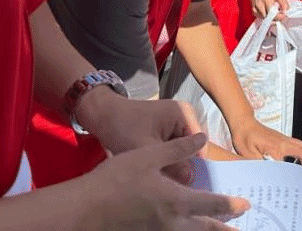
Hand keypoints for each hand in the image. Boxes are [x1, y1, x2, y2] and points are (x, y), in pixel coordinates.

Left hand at [78, 92, 203, 181]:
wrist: (102, 116)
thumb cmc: (123, 128)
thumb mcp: (146, 148)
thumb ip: (171, 164)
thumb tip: (191, 180)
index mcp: (184, 114)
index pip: (200, 144)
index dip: (196, 166)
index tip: (187, 186)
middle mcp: (183, 116)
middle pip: (191, 148)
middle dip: (182, 166)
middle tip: (171, 185)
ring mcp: (174, 122)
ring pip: (181, 150)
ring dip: (173, 164)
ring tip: (162, 180)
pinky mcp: (164, 130)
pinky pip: (172, 148)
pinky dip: (165, 160)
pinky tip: (156, 172)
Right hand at [80, 132, 248, 230]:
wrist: (84, 209)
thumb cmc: (115, 179)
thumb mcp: (148, 155)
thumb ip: (178, 149)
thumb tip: (202, 139)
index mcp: (175, 201)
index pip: (212, 205)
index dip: (231, 205)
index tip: (245, 205)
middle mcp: (171, 224)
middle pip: (206, 230)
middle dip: (225, 230)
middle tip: (239, 230)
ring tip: (219, 230)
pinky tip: (186, 229)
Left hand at [230, 118, 301, 166]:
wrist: (244, 124)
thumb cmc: (245, 138)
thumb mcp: (248, 155)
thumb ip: (260, 166)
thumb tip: (269, 175)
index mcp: (276, 148)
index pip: (293, 162)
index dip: (301, 171)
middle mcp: (284, 142)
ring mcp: (285, 139)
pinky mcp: (284, 139)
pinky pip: (300, 145)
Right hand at [250, 0, 289, 20]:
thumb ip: (283, 2)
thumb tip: (286, 11)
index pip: (273, 13)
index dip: (280, 17)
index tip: (284, 16)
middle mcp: (261, 3)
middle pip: (268, 17)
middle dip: (276, 18)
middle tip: (280, 15)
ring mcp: (256, 7)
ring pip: (264, 18)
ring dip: (270, 18)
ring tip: (274, 13)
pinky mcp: (253, 9)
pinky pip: (259, 17)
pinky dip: (264, 16)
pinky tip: (267, 12)